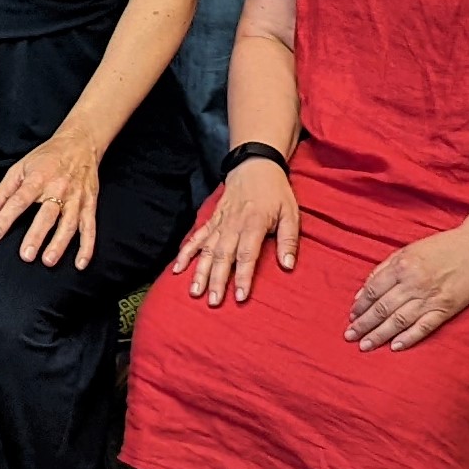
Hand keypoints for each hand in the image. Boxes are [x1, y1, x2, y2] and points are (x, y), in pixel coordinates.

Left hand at [0, 128, 103, 267]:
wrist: (80, 144)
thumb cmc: (46, 158)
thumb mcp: (20, 168)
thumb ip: (2, 193)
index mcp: (37, 178)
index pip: (19, 200)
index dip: (5, 218)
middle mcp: (58, 188)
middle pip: (47, 214)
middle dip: (36, 235)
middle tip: (26, 255)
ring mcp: (76, 198)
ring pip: (69, 223)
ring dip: (60, 243)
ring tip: (48, 261)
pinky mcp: (90, 204)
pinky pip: (90, 228)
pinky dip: (87, 247)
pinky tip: (80, 263)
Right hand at [170, 157, 297, 306]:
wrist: (255, 166)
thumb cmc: (276, 192)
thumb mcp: (291, 213)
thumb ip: (289, 240)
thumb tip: (288, 266)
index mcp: (253, 224)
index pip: (246, 255)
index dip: (242, 277)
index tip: (239, 296)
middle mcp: (233, 226)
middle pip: (222, 257)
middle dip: (217, 280)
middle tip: (214, 302)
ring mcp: (219, 223)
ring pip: (206, 250)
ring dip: (199, 272)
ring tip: (194, 292)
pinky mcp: (212, 221)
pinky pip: (196, 238)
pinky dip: (186, 253)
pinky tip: (178, 268)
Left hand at [346, 229, 468, 349]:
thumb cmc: (441, 248)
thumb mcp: (408, 251)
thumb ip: (384, 269)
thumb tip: (363, 291)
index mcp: (402, 266)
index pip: (373, 290)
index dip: (360, 306)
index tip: (351, 317)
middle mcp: (413, 283)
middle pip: (382, 308)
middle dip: (363, 324)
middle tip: (349, 336)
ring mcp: (430, 298)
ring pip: (398, 321)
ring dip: (379, 335)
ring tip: (364, 345)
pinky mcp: (446, 309)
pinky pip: (423, 327)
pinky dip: (408, 338)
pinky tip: (394, 347)